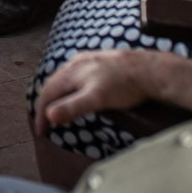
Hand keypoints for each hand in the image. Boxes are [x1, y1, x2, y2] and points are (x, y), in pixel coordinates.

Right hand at [32, 51, 151, 135]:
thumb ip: (72, 107)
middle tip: (46, 123)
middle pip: (52, 85)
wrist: (150, 70)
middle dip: (45, 104)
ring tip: (57, 108)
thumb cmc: (125, 86)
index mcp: (71, 73)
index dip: (41, 114)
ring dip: (56, 95)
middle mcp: (75, 64)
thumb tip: (49, 115)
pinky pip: (74, 74)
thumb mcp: (97, 100)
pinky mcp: (98, 60)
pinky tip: (76, 90)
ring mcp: (86, 60)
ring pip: (63, 78)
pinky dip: (68, 87)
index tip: (42, 132)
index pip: (47, 94)